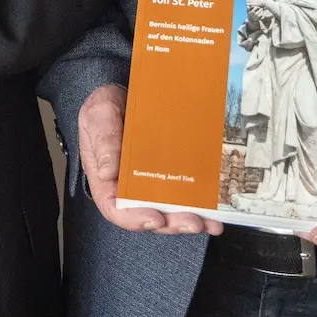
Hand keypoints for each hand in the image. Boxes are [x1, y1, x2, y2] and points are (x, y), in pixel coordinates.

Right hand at [78, 84, 222, 235]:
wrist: (123, 93)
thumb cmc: (105, 108)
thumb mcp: (99, 117)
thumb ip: (104, 141)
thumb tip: (107, 173)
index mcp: (106, 180)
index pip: (115, 208)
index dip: (134, 219)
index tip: (155, 218)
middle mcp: (128, 188)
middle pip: (148, 216)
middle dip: (172, 223)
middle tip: (193, 222)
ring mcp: (150, 184)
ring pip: (169, 211)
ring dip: (189, 220)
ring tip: (210, 223)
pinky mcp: (168, 176)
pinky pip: (183, 195)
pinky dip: (200, 206)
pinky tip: (216, 213)